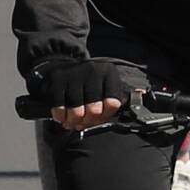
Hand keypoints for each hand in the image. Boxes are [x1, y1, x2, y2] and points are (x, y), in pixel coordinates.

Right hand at [30, 54, 144, 133]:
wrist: (62, 66)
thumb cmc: (87, 82)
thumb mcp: (105, 86)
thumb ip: (114, 100)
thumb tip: (131, 111)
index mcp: (109, 73)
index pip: (113, 103)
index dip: (105, 116)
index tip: (99, 119)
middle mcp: (93, 71)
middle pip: (94, 110)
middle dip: (88, 121)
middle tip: (83, 123)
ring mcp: (75, 74)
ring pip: (76, 111)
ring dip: (74, 121)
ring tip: (73, 122)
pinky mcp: (58, 79)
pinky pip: (59, 106)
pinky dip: (60, 116)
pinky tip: (62, 117)